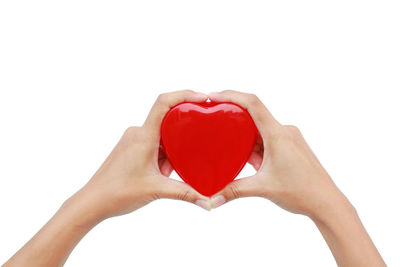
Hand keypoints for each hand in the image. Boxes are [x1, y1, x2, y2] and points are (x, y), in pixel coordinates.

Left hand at [72, 90, 210, 221]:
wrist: (93, 202)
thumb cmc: (118, 193)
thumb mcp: (157, 190)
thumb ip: (185, 193)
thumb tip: (207, 201)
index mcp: (144, 136)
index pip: (163, 103)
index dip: (184, 94)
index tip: (202, 98)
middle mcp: (137, 133)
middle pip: (167, 121)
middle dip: (182, 136)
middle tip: (194, 148)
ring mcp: (132, 140)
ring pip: (161, 135)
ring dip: (171, 151)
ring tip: (169, 172)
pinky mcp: (130, 148)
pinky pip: (153, 143)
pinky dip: (162, 155)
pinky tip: (162, 173)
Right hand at [208, 90, 347, 218]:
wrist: (327, 203)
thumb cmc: (302, 192)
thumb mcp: (263, 188)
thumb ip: (234, 191)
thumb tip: (213, 199)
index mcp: (278, 134)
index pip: (253, 103)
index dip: (232, 95)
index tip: (214, 96)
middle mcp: (284, 131)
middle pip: (254, 115)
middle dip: (234, 118)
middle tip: (214, 121)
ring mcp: (288, 139)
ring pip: (260, 129)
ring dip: (244, 136)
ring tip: (227, 144)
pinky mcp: (290, 147)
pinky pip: (268, 139)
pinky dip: (255, 146)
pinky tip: (246, 157)